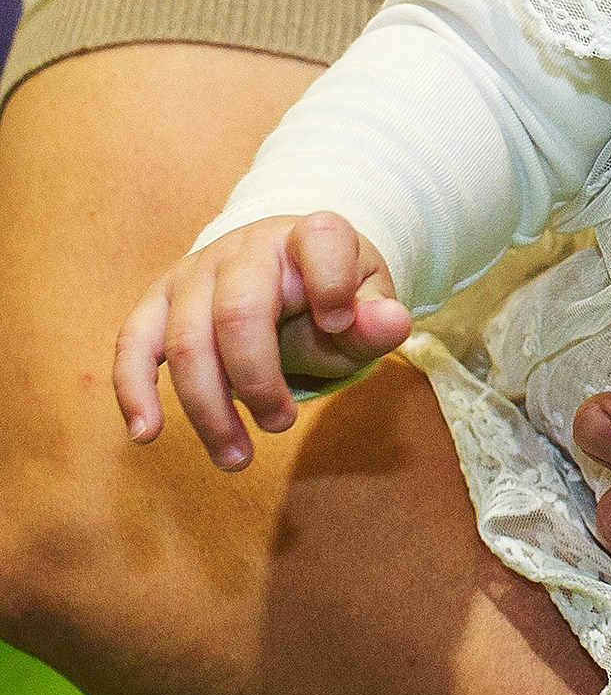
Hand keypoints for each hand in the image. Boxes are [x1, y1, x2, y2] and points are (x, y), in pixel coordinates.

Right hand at [112, 211, 410, 470]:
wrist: (284, 270)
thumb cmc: (331, 295)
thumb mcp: (366, 303)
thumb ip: (376, 320)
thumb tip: (392, 323)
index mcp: (309, 236)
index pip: (321, 241)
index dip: (332, 283)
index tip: (339, 324)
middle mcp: (247, 246)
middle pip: (238, 311)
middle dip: (257, 380)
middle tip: (280, 424)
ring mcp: (196, 271)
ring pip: (185, 341)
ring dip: (207, 409)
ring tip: (237, 457)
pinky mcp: (159, 301)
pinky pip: (133, 342)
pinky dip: (133, 389)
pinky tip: (146, 432)